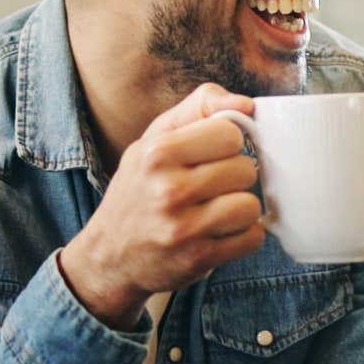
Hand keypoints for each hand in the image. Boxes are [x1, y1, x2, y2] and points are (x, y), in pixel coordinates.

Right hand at [60, 83, 263, 327]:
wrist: (109, 255)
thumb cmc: (140, 190)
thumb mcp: (154, 140)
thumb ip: (199, 108)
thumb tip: (247, 105)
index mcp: (157, 153)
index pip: (230, 134)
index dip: (226, 144)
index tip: (211, 156)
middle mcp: (168, 190)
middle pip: (245, 170)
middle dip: (234, 177)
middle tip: (211, 187)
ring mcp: (184, 228)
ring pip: (251, 205)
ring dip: (240, 209)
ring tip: (215, 211)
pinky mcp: (199, 258)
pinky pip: (253, 238)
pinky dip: (243, 236)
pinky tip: (219, 233)